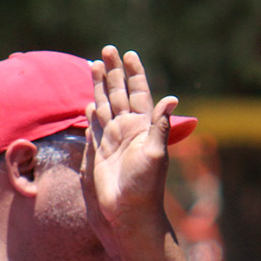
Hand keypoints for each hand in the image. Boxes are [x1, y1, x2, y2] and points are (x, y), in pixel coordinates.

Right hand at [85, 46, 178, 235]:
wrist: (129, 212)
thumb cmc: (145, 186)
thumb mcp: (155, 153)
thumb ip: (160, 125)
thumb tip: (171, 98)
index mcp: (143, 126)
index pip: (139, 92)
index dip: (134, 73)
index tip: (129, 54)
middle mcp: (129, 129)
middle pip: (119, 92)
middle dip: (113, 71)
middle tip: (107, 48)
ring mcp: (114, 140)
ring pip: (105, 105)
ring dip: (100, 86)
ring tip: (94, 64)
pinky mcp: (101, 152)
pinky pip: (95, 127)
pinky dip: (91, 114)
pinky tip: (89, 103)